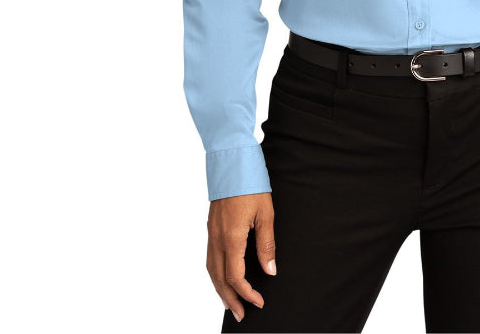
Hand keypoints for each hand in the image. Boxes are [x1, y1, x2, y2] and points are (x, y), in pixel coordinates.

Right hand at [207, 192, 275, 323]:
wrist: (232, 163)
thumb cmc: (250, 185)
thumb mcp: (266, 214)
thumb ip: (266, 244)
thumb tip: (270, 269)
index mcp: (231, 238)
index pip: (236, 277)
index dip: (247, 293)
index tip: (259, 301)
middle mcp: (217, 239)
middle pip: (219, 279)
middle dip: (230, 300)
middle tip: (241, 314)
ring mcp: (211, 233)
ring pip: (211, 270)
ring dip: (220, 290)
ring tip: (230, 303)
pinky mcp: (210, 227)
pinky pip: (209, 258)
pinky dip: (215, 274)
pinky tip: (222, 277)